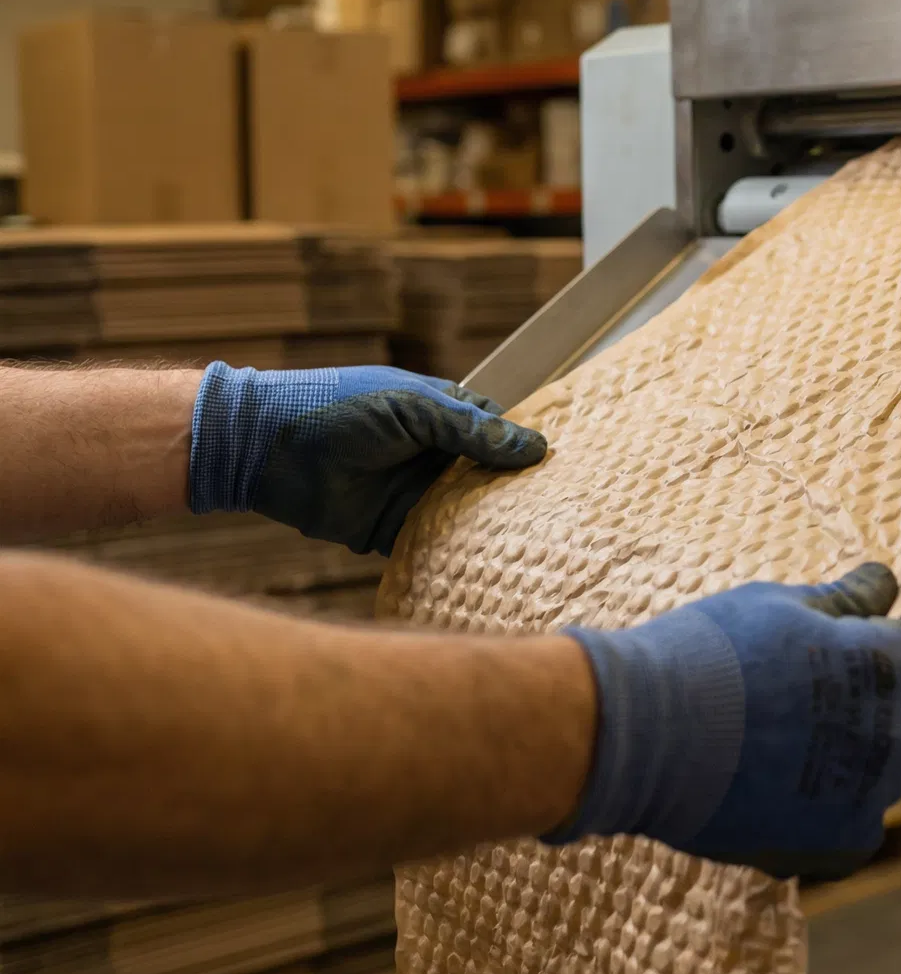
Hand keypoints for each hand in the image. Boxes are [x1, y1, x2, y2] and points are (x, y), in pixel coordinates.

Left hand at [187, 362, 545, 555]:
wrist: (264, 448)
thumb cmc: (338, 409)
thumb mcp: (413, 409)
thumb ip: (472, 431)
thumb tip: (536, 448)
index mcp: (441, 415)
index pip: (498, 432)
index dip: (526, 448)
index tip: (563, 469)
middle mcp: (433, 455)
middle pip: (489, 476)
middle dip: (518, 492)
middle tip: (563, 513)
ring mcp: (415, 492)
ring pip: (468, 512)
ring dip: (494, 525)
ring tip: (541, 544)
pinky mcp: (393, 529)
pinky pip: (436, 543)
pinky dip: (459, 553)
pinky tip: (493, 564)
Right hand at [548, 563, 900, 879]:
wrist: (647, 733)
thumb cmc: (712, 655)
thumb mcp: (779, 604)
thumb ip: (845, 598)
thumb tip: (887, 581)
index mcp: (887, 661)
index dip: (896, 645)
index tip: (857, 648)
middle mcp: (893, 727)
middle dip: (875, 700)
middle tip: (808, 695)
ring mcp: (869, 789)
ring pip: (883, 771)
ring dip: (854, 759)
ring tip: (785, 748)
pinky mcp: (838, 841)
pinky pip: (857, 828)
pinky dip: (831, 816)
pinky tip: (785, 796)